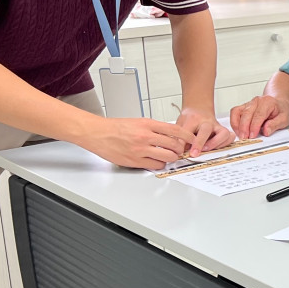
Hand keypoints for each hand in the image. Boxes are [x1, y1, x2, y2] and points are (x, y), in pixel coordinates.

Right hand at [82, 116, 199, 169]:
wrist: (97, 133)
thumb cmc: (115, 127)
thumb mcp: (138, 121)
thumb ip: (154, 128)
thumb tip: (170, 134)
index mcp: (147, 124)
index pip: (175, 130)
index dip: (187, 136)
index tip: (192, 139)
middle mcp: (145, 136)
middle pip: (174, 145)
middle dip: (180, 150)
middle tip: (180, 151)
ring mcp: (140, 150)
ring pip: (167, 157)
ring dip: (171, 158)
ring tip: (169, 156)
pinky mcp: (134, 161)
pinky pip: (155, 165)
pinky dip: (159, 164)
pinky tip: (157, 161)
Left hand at [175, 107, 233, 156]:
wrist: (198, 111)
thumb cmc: (190, 120)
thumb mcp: (180, 126)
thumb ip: (179, 139)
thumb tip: (179, 152)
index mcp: (193, 119)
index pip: (188, 130)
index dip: (185, 142)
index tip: (186, 152)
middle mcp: (207, 122)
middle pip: (206, 130)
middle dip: (200, 142)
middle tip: (195, 153)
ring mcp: (217, 126)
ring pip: (223, 133)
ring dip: (216, 144)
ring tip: (207, 150)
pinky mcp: (224, 131)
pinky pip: (230, 137)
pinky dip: (226, 144)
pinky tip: (218, 148)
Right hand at [229, 95, 288, 139]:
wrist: (279, 103)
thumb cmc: (281, 110)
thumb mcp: (284, 119)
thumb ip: (275, 125)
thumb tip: (266, 131)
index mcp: (267, 102)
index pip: (258, 115)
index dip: (254, 126)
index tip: (252, 136)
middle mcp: (256, 101)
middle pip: (246, 113)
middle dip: (244, 127)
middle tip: (245, 138)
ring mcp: (248, 103)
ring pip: (237, 112)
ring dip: (237, 125)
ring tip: (240, 135)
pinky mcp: (243, 107)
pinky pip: (234, 113)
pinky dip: (234, 122)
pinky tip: (238, 130)